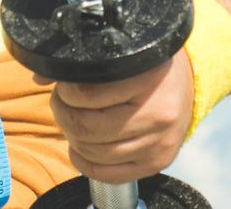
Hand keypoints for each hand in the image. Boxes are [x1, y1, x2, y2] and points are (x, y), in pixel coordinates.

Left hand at [43, 54, 193, 183]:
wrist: (190, 83)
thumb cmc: (149, 66)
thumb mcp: (124, 55)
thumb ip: (84, 64)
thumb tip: (40, 77)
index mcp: (148, 78)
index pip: (87, 94)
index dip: (65, 92)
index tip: (64, 86)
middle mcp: (158, 113)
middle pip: (87, 127)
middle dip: (64, 115)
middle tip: (62, 104)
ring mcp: (160, 142)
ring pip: (95, 152)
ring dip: (73, 138)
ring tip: (73, 122)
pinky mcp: (159, 162)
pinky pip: (109, 174)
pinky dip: (85, 163)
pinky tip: (80, 148)